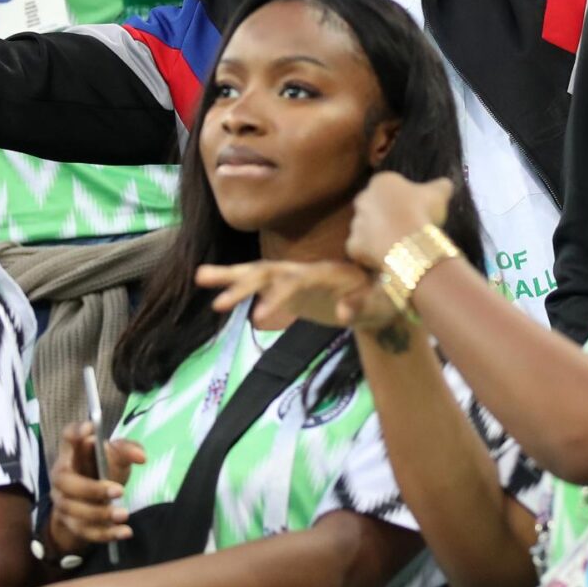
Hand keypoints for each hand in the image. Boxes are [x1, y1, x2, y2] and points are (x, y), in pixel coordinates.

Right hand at [43, 420, 146, 556]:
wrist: (91, 501)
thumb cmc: (103, 469)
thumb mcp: (117, 457)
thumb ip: (129, 451)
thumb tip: (141, 457)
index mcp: (72, 452)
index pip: (68, 437)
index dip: (75, 432)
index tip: (89, 429)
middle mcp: (61, 475)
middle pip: (65, 481)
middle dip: (91, 488)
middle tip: (119, 491)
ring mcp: (62, 500)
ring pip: (74, 510)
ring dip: (99, 514)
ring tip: (124, 514)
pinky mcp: (69, 523)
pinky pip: (83, 531)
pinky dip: (104, 533)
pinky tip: (124, 532)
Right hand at [198, 258, 393, 331]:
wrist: (383, 298)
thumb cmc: (387, 300)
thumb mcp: (381, 305)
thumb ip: (361, 306)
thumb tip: (342, 312)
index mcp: (330, 272)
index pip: (299, 280)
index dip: (281, 295)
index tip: (261, 316)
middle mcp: (308, 270)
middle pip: (271, 271)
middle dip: (243, 281)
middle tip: (216, 297)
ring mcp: (297, 277)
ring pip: (260, 273)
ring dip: (231, 276)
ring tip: (200, 277)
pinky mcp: (291, 288)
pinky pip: (260, 285)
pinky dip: (239, 287)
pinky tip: (216, 297)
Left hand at [348, 172, 455, 272]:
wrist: (409, 241)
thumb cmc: (423, 211)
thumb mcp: (439, 194)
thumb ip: (441, 186)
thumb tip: (446, 184)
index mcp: (381, 182)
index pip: (388, 188)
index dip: (401, 200)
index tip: (413, 211)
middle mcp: (363, 199)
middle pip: (372, 206)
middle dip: (383, 216)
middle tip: (402, 228)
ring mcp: (356, 223)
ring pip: (365, 229)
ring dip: (376, 235)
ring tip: (396, 245)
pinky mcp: (353, 245)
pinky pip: (360, 250)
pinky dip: (370, 254)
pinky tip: (386, 257)